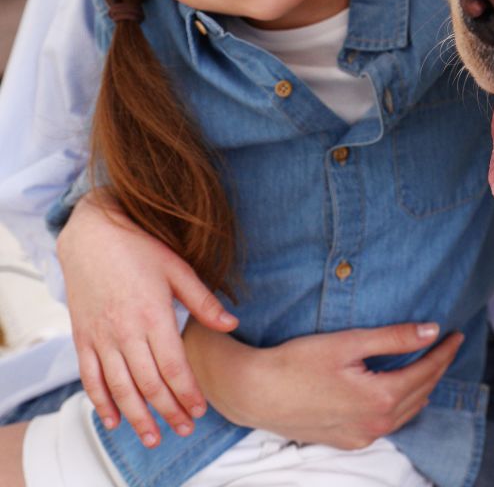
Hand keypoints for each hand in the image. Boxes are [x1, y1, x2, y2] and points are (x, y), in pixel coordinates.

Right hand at [57, 189, 237, 446]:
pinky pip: (90, 378)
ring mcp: (100, 337)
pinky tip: (114, 420)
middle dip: (168, 411)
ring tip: (153, 437)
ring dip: (137, 417)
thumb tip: (232, 324)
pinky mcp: (82, 338)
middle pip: (148, 384)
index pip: (173, 366)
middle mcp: (124, 332)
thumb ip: (204, 301)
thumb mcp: (178, 268)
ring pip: (119, 388)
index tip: (201, 410)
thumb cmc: (139, 247)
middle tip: (185, 429)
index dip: (187, 392)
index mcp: (152, 315)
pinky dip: (101, 402)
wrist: (92, 235)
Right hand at [184, 322, 463, 448]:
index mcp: (380, 398)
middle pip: (420, 393)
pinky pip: (386, 424)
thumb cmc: (298, 362)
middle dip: (437, 368)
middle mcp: (375, 424)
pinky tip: (401, 393)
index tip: (456, 333)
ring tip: (431, 363)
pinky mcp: (345, 441)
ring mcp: (360, 437)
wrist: (255, 393)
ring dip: (422, 388)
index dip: (444, 351)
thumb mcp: (350, 342)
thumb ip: (395, 338)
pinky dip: (401, 406)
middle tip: (448, 345)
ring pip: (405, 412)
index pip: (426, 372)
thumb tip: (432, 330)